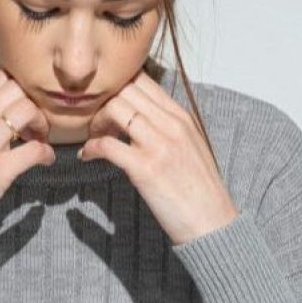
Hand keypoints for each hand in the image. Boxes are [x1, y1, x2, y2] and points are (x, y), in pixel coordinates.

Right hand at [0, 67, 54, 241]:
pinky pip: (34, 149)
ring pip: (27, 111)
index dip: (16, 89)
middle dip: (32, 103)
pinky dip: (46, 153)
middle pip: (16, 90)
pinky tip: (44, 160)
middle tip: (33, 125)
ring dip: (41, 125)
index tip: (18, 108)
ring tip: (38, 140)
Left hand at [78, 69, 239, 244]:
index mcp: (182, 116)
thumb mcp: (191, 145)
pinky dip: (91, 148)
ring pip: (115, 109)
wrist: (212, 222)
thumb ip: (168, 125)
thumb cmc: (199, 189)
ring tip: (95, 137)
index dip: (118, 86)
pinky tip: (88, 156)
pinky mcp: (145, 169)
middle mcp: (171, 125)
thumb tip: (141, 116)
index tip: (108, 105)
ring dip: (96, 121)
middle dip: (104, 102)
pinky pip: (107, 145)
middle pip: (126, 90)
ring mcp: (159, 145)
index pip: (142, 80)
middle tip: (97, 122)